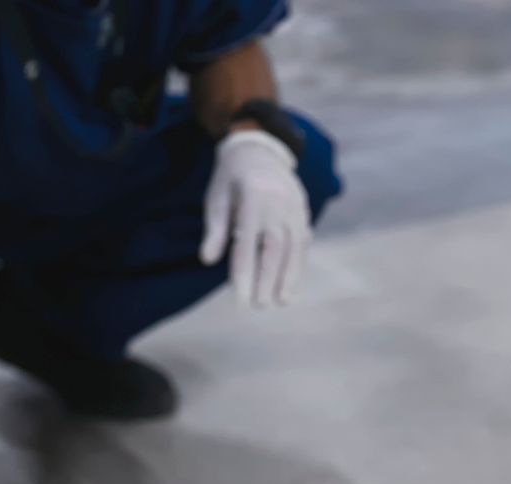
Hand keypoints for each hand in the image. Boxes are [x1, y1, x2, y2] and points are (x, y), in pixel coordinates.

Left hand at [199, 128, 311, 307]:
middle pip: (274, 248)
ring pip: (294, 247)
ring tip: (282, 301)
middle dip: (268, 279)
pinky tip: (291, 282)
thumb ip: (215, 230)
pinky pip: (303, 241)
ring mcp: (294, 206)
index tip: (240, 301)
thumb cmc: (230, 179)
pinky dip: (298, 263)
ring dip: (289, 276)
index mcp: (251, 197)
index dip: (244, 274)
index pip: (247, 244)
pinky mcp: (303, 211)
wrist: (260, 149)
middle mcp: (276, 203)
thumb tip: (207, 261)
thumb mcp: (216, 198)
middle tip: (260, 306)